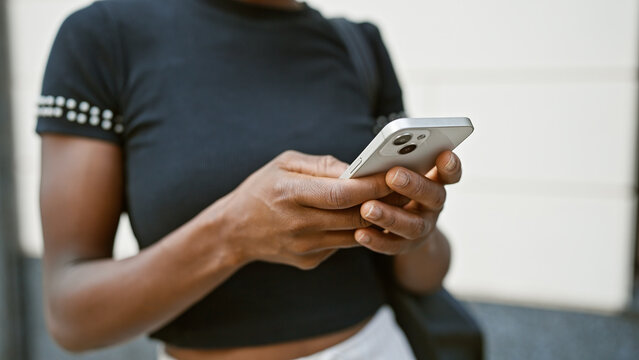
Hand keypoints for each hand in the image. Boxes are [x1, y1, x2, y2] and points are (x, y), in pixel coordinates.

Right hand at [208, 150, 391, 269]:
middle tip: (404, 188)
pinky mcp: (309, 261)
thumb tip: (356, 168)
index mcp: (290, 194)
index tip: (394, 175)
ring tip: (390, 201)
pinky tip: (360, 217)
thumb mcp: (284, 164)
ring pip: (354, 234)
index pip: (342, 194)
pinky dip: (353, 230)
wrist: (235, 230)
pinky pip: (341, 244)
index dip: (372, 186)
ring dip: (375, 218)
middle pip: (354, 217)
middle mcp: (298, 224)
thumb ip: (322, 165)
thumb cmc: (261, 189)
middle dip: (383, 202)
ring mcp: (304, 247)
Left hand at [354, 151, 461, 254]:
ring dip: (390, 216)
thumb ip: (397, 163)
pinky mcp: (405, 245)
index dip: (450, 166)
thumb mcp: (401, 174)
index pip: (450, 173)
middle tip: (392, 176)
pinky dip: (377, 240)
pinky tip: (360, 233)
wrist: (401, 228)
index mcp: (435, 182)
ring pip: (413, 225)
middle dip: (414, 185)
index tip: (444, 155)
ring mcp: (422, 227)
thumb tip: (377, 155)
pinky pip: (393, 245)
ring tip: (367, 208)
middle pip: (433, 196)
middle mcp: (433, 205)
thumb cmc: (395, 189)